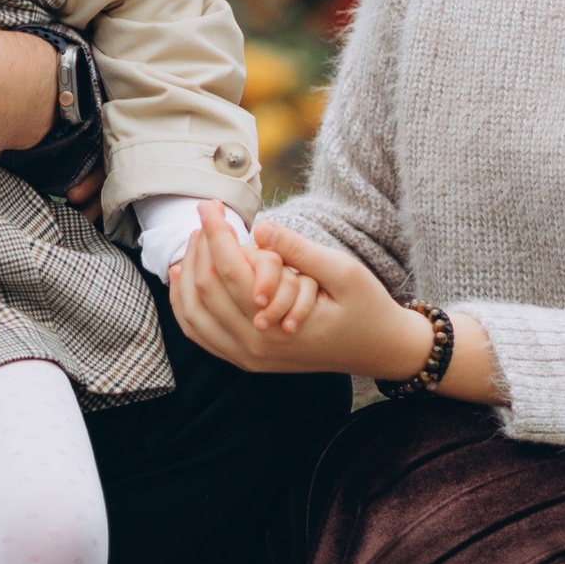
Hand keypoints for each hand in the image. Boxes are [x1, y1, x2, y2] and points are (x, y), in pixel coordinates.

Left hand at [167, 209, 435, 380]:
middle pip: (204, 290)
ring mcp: (248, 358)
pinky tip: (185, 277)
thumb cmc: (366, 306)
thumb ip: (299, 249)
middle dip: (200, 247)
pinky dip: (186, 305)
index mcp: (278, 325)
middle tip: (207, 215)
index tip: (209, 204)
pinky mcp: (248, 360)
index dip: (215, 232)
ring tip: (196, 239)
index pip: (229, 270)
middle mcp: (255, 346)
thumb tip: (261, 228)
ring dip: (187, 274)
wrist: (380, 350)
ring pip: (194, 316)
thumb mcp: (342, 270)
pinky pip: (202, 334)